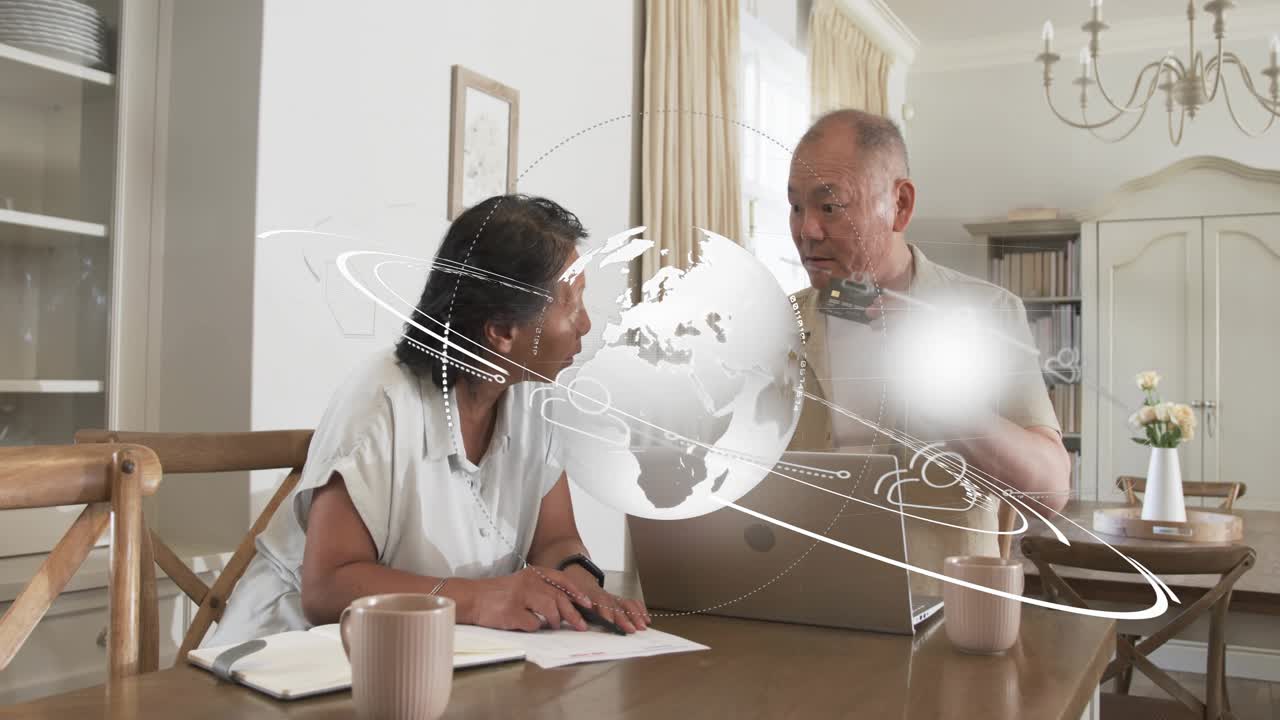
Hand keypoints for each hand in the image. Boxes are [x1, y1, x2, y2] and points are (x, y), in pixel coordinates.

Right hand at [459, 567, 591, 631]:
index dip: (576, 592)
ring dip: (555, 621)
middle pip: (559, 597)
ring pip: (550, 610)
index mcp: (532, 573)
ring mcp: (520, 597)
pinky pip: (533, 624)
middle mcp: (528, 582)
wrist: (472, 598)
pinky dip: (534, 628)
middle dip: (573, 613)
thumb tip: (566, 607)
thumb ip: (542, 590)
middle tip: (582, 625)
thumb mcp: (522, 584)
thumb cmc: (498, 594)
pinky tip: (527, 624)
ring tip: (553, 626)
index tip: (587, 603)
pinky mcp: (512, 612)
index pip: (561, 580)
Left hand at [561, 565, 650, 632]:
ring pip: (625, 603)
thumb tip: (576, 621)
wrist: (574, 575)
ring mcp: (610, 596)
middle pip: (615, 605)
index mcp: (587, 595)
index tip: (610, 621)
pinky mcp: (615, 598)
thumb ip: (570, 609)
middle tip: (632, 629)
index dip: (605, 611)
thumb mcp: (564, 598)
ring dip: (635, 615)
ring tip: (643, 626)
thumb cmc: (568, 592)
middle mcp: (602, 595)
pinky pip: (629, 601)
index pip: (599, 602)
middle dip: (624, 618)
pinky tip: (645, 617)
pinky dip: (638, 609)